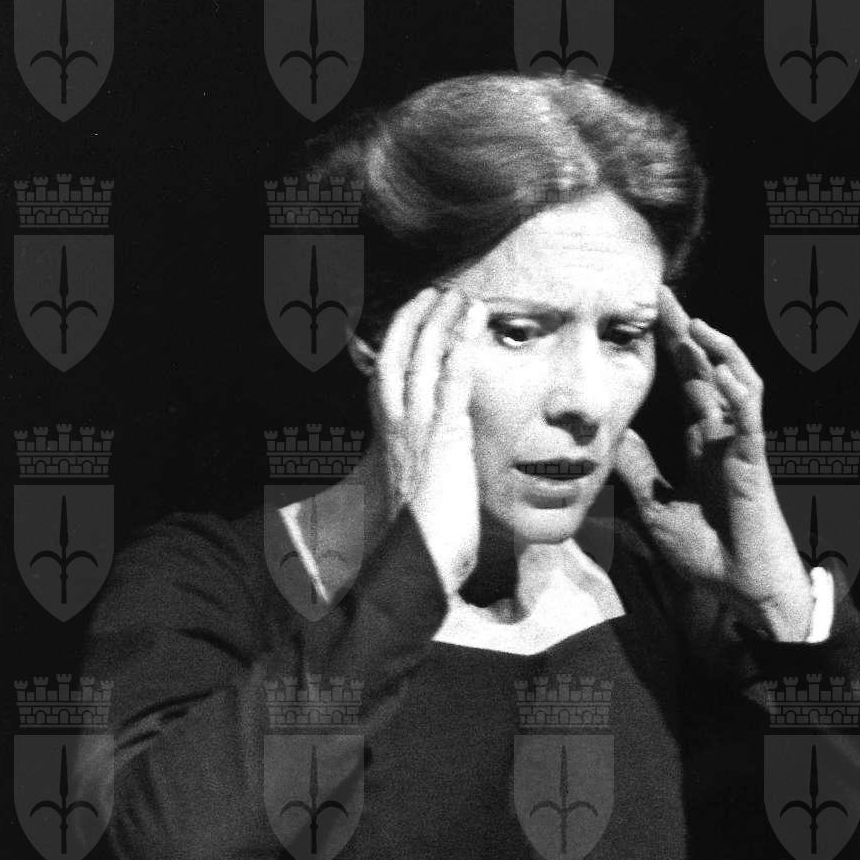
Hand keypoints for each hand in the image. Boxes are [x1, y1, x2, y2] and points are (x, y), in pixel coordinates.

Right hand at [362, 285, 487, 595]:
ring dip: (441, 322)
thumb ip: (417, 473)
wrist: (417, 569)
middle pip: (398, 356)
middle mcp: (398, 429)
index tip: (412, 316)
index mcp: (389, 441)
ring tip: (461, 295)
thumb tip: (423, 470)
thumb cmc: (419, 545)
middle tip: (436, 291)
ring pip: (424, 360)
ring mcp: (419, 432)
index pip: (386, 377)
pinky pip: (452, 382)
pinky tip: (473, 323)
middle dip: (415, 319)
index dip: (397, 342)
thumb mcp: (413, 500)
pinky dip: (462, 347)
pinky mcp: (446, 440)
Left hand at [613, 286, 814, 638]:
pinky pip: (749, 419)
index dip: (670, 346)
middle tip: (660, 291)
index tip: (645, 313)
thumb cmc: (708, 552)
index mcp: (703, 441)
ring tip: (693, 321)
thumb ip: (636, 470)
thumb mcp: (654, 507)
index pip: (687, 381)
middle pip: (706, 369)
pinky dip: (738, 392)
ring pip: (737, 382)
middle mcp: (724, 435)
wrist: (741, 587)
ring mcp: (741, 446)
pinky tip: (720, 371)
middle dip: (685, 330)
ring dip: (718, 350)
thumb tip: (609, 436)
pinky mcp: (755, 463)